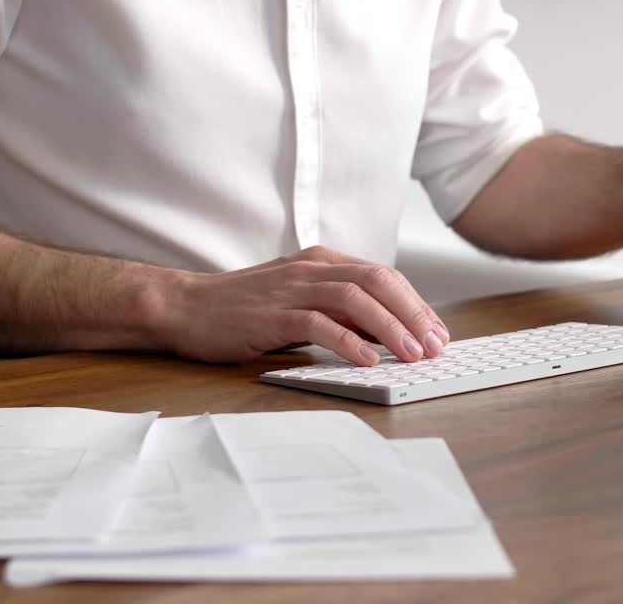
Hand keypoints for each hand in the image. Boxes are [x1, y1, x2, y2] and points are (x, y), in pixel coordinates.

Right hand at [153, 246, 448, 364]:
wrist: (185, 306)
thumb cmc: (244, 309)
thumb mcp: (300, 302)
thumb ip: (339, 311)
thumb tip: (385, 332)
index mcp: (322, 262)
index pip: (383, 276)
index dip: (416, 304)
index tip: (437, 333)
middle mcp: (311, 269)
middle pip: (378, 282)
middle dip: (413, 314)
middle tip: (435, 345)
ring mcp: (291, 289)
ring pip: (355, 299)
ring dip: (390, 328)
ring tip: (411, 354)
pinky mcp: (272, 314)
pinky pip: (318, 324)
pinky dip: (348, 341)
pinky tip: (368, 360)